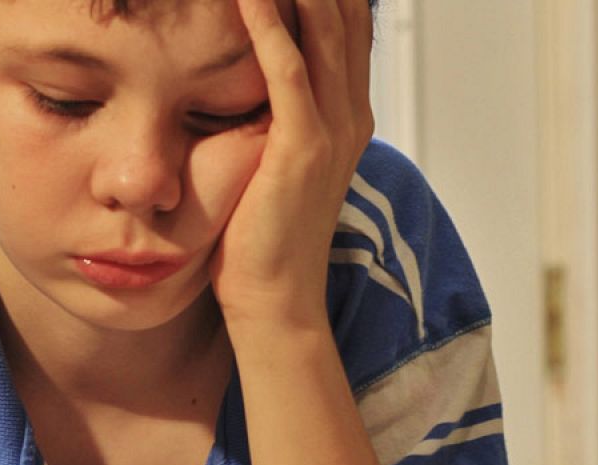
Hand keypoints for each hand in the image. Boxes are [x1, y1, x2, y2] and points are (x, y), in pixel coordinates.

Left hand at [211, 0, 373, 333]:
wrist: (274, 302)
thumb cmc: (261, 239)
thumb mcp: (273, 161)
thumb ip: (273, 116)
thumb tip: (247, 82)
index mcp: (346, 114)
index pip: (345, 23)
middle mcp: (350, 114)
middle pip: (342, 12)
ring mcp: (332, 130)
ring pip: (322, 29)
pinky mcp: (302, 149)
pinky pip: (289, 71)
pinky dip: (270, 25)